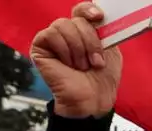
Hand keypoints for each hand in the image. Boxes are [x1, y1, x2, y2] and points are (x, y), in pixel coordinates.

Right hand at [30, 3, 122, 118]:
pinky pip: (51, 34)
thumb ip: (107, 32)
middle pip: (77, 20)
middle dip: (91, 41)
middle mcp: (68, 33)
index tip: (98, 16)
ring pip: (64, 25)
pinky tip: (68, 64)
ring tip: (82, 66)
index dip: (88, 9)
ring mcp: (53, 39)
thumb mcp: (111, 52)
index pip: (82, 10)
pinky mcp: (40, 46)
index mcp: (84, 32)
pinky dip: (65, 50)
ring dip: (79, 48)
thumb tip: (102, 15)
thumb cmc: (101, 80)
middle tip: (96, 62)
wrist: (92, 100)